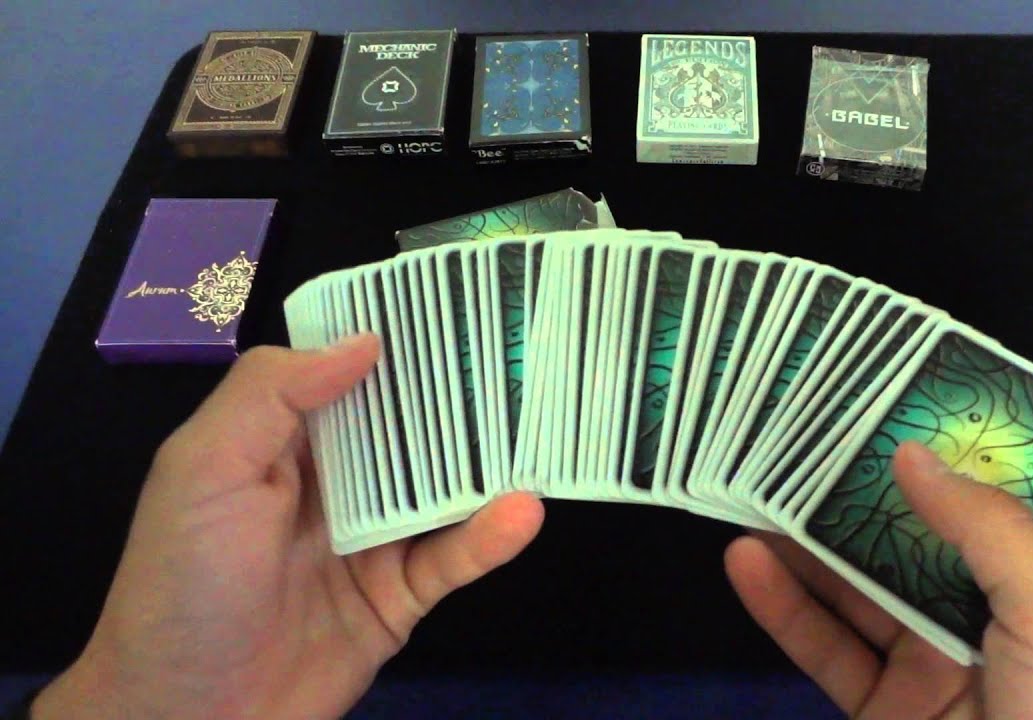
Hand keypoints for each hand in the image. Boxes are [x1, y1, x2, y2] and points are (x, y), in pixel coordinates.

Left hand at [34, 336, 543, 719]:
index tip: (452, 300)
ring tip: (541, 422)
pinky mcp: (397, 599)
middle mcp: (328, 483)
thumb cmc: (185, 581)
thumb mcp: (204, 470)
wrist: (186, 717)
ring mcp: (368, 541)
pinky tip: (522, 512)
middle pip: (402, 424)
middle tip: (520, 350)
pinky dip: (489, 538)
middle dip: (454, 390)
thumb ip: (271, 396)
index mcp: (276, 442)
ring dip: (485, 460)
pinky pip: (451, 559)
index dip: (388, 337)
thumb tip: (363, 341)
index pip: (339, 372)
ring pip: (438, 487)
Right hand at [725, 441, 1032, 718]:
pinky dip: (784, 608)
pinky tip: (746, 563)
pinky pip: (828, 651)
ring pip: (861, 591)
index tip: (884, 399)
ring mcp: (936, 668)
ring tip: (754, 485)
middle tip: (796, 433)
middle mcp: (995, 618)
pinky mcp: (886, 712)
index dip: (945, 449)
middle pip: (918, 536)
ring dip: (809, 543)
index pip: (999, 497)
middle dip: (862, 488)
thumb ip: (988, 525)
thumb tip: (913, 453)